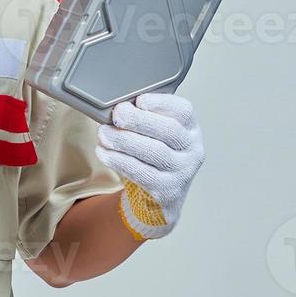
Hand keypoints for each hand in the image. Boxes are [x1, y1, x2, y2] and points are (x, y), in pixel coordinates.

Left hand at [93, 92, 203, 240]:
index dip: (161, 103)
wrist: (161, 196)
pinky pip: (142, 173)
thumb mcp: (156, 133)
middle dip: (139, 120)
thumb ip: (143, 117)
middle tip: (116, 115)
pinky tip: (104, 153)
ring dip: (124, 140)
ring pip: (154, 152)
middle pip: (168, 130)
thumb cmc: (153, 155)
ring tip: (103, 134)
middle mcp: (192, 149)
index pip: (183, 111)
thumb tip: (117, 105)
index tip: (139, 100)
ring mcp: (182, 172)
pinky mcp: (168, 190)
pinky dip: (120, 161)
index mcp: (190, 129)